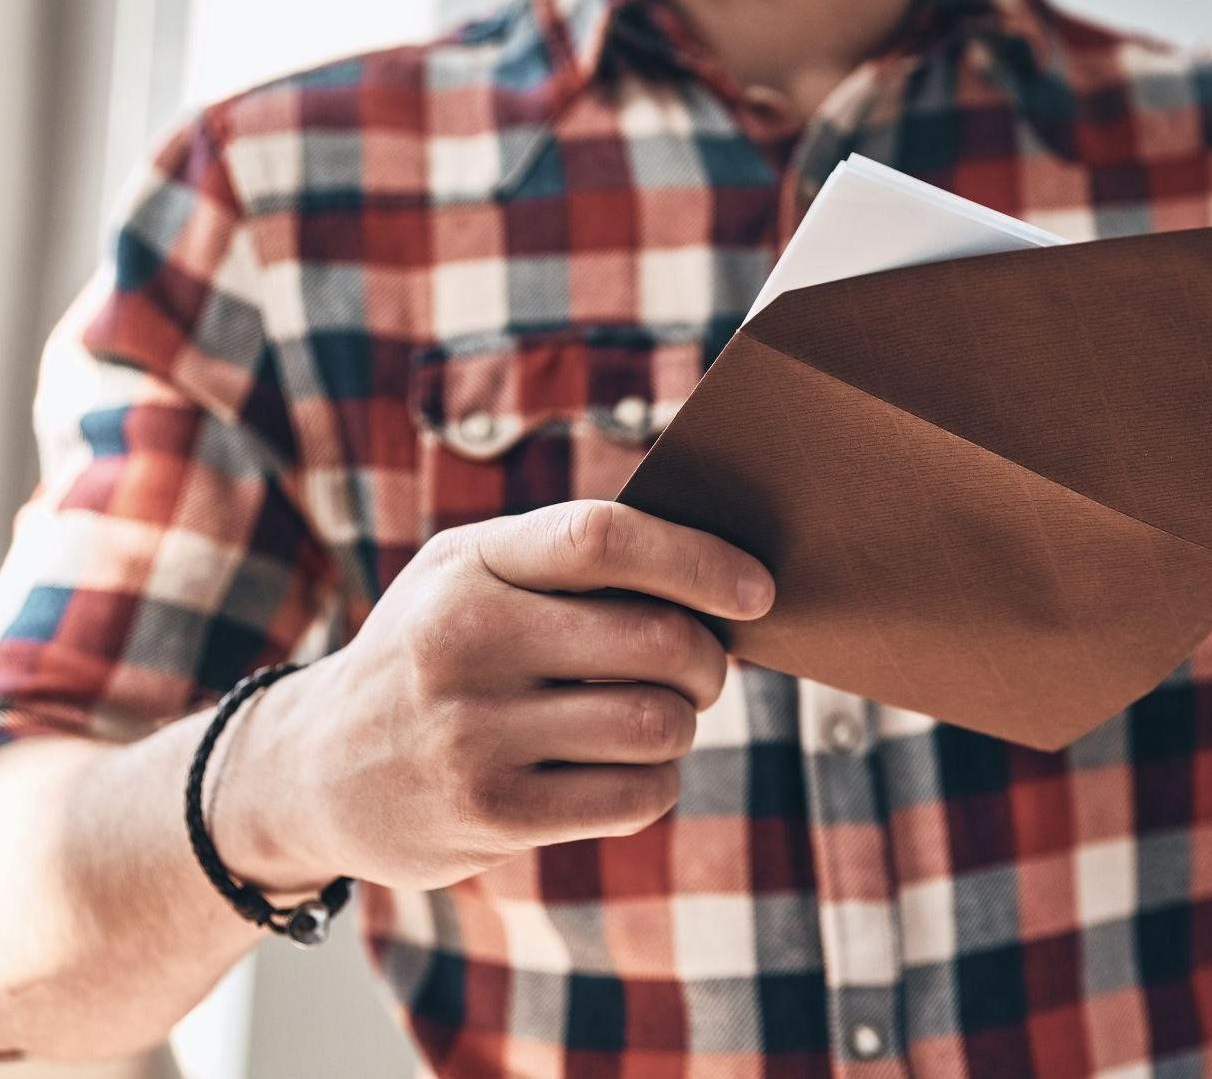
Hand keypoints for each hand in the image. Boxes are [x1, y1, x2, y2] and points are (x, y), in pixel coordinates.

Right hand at [213, 501, 774, 892]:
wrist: (309, 771)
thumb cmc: (432, 652)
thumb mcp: (467, 576)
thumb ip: (569, 559)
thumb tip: (718, 574)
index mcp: (469, 565)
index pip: (602, 539)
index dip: (697, 559)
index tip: (758, 589)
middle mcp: (465, 641)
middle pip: (656, 639)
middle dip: (708, 659)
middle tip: (704, 669)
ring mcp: (474, 734)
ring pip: (658, 724)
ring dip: (682, 724)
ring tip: (656, 718)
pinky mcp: (492, 816)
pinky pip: (635, 794)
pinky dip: (656, 781)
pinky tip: (625, 770)